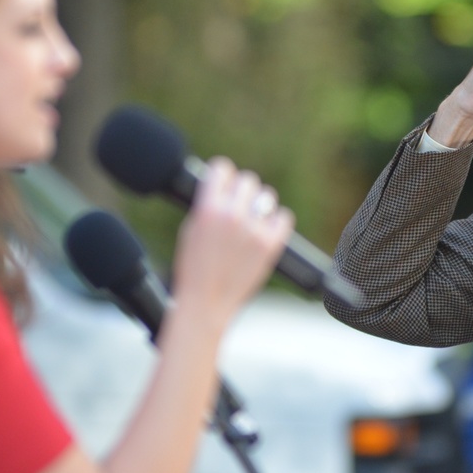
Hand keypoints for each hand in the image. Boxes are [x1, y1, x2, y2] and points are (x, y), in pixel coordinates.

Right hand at [171, 157, 293, 327]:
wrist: (206, 303)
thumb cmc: (193, 270)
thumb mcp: (190, 229)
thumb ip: (206, 205)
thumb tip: (221, 189)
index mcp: (208, 208)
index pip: (222, 168)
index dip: (223, 175)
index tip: (224, 181)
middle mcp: (233, 215)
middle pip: (248, 180)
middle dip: (241, 191)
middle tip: (238, 204)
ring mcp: (254, 230)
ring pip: (267, 196)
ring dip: (259, 205)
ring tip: (252, 219)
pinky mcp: (271, 245)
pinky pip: (283, 217)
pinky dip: (276, 221)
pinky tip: (266, 230)